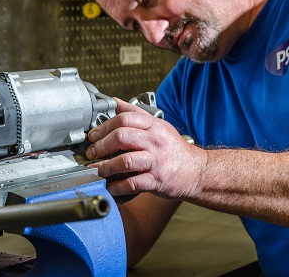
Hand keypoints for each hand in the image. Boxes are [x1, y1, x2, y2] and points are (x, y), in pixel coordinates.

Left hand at [86, 98, 206, 199]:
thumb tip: (115, 102)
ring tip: (96, 170)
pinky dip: (118, 186)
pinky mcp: (157, 180)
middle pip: (122, 137)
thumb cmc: (173, 149)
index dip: (104, 126)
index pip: (125, 118)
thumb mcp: (158, 125)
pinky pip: (133, 183)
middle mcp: (155, 141)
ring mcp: (156, 161)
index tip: (94, 134)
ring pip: (126, 161)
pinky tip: (111, 185)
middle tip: (92, 152)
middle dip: (101, 145)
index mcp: (154, 126)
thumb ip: (136, 113)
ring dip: (106, 166)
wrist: (196, 171)